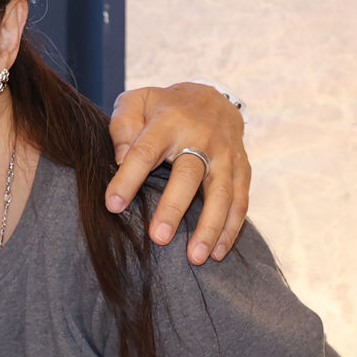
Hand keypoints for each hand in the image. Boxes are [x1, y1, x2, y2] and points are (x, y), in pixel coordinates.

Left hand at [106, 82, 249, 264]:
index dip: (128, 178)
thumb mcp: (136, 101)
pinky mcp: (242, 168)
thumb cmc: (162, 108)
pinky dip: (231, 229)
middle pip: (188, 175)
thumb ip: (122, 124)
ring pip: (222, 193)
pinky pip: (240, 201)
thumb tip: (119, 157)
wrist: (212, 98)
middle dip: (174, 207)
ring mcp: (225, 155)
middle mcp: (201, 138)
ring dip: (210, 227)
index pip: (145, 151)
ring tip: (195, 257)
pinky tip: (216, 252)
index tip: (113, 205)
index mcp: (168, 121)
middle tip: (159, 238)